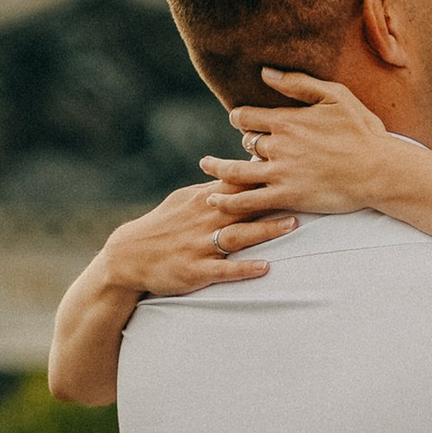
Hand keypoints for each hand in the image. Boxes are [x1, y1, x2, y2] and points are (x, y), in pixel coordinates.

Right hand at [105, 182, 293, 298]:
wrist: (128, 256)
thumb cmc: (162, 226)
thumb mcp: (184, 200)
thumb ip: (213, 188)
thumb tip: (240, 170)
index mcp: (203, 200)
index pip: (236, 182)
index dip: (263, 172)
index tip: (291, 161)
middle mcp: (203, 220)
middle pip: (243, 205)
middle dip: (273, 198)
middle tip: (303, 191)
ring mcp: (199, 245)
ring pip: (237, 235)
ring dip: (265, 230)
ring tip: (292, 225)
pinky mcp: (195, 271)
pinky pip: (223, 270)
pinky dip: (245, 268)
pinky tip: (266, 267)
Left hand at [204, 70, 407, 219]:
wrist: (379, 170)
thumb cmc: (362, 132)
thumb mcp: (335, 96)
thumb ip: (298, 83)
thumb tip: (265, 73)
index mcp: (287, 120)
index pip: (247, 117)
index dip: (240, 118)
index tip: (240, 120)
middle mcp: (278, 146)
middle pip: (245, 144)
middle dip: (244, 144)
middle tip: (245, 148)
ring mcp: (280, 173)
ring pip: (236, 171)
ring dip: (218, 168)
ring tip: (206, 166)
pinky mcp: (286, 197)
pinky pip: (247, 200)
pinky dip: (228, 200)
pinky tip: (214, 199)